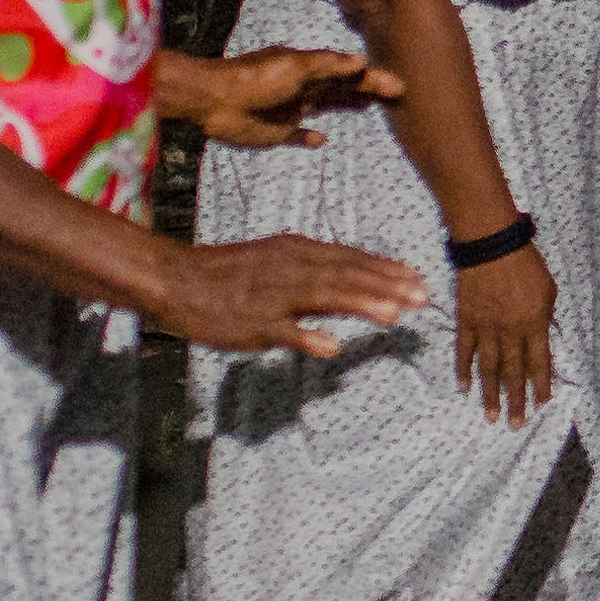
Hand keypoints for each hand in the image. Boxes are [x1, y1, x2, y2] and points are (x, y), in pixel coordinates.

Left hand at [158, 44, 400, 149]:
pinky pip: (299, 136)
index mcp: (309, 69)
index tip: (398, 86)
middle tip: (396, 94)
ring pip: (326, 106)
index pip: (348, 73)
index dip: (373, 78)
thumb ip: (329, 65)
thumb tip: (362, 60)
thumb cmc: (255, 79)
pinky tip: (321, 139)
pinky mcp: (278, 132)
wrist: (214, 101)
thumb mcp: (296, 66)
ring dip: (346, 105)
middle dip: (367, 89)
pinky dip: (310, 137)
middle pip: (342, 88)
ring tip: (367, 107)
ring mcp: (291, 110)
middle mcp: (303, 88)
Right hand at [158, 231, 427, 358]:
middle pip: (346, 275)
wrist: (177, 280)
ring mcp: (272, 294)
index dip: (386, 270)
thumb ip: (318, 276)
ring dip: (360, 304)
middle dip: (387, 286)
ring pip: (322, 297)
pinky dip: (306, 337)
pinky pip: (282, 330)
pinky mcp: (253, 321)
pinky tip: (331, 348)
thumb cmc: (231, 275)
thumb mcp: (279, 263)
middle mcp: (290, 267)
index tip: (419, 280)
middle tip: (422, 297)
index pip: (351, 259)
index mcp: (297, 252)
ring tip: (393, 315)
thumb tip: (359, 287)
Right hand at [451, 243, 559, 425]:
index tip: (541, 405)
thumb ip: (545, 317)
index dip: (541, 384)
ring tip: (491, 416)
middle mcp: (510, 331)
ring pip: (489, 367)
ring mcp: (486, 328)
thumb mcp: (549, 289)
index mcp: (535, 324)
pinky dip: (463, 369)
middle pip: (514, 372)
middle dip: (516, 400)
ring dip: (490, 393)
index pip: (540, 362)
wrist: (490, 244)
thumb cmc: (525, 263)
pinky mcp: (466, 321)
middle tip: (515, 424)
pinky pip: (464, 350)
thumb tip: (541, 336)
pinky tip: (464, 387)